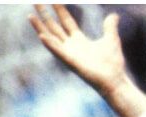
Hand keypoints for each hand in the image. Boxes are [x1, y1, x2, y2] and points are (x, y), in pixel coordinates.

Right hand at [28, 4, 145, 116]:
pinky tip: (42, 36)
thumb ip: (109, 27)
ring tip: (30, 16)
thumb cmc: (113, 64)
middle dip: (45, 14)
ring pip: (51, 38)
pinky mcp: (71, 63)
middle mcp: (71, 46)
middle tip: (35, 2)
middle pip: (54, 27)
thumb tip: (114, 15)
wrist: (115, 81)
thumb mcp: (111, 39)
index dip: (60, 10)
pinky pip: (59, 52)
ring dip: (40, 27)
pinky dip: (51, 44)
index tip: (53, 0)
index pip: (66, 21)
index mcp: (79, 40)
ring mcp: (69, 54)